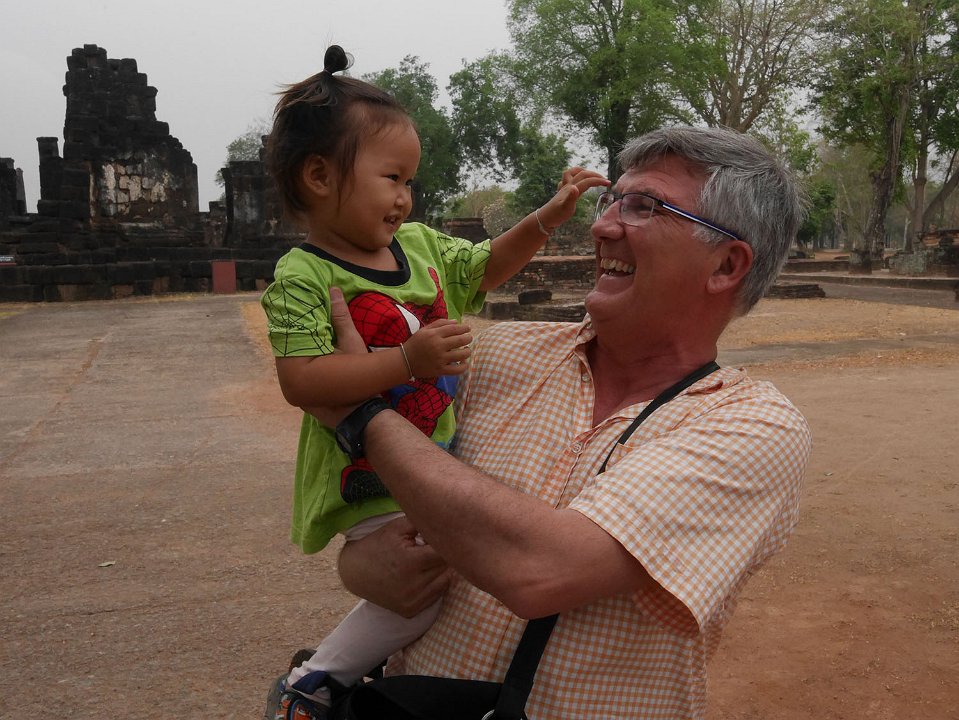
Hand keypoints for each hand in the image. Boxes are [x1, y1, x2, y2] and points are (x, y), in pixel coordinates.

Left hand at [301, 287, 369, 426]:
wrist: (363, 413)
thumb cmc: (357, 376)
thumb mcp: (351, 342)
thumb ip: (340, 317)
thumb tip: (333, 290)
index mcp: (293, 366)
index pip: (284, 342)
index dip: (291, 328)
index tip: (296, 316)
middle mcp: (289, 381)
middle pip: (288, 354)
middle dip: (296, 342)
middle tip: (305, 327)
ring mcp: (294, 394)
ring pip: (292, 368)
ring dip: (299, 355)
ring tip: (309, 343)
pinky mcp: (302, 402)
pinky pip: (297, 380)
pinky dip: (303, 369)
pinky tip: (312, 362)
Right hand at [338, 516, 452, 616]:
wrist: (354, 571)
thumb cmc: (378, 544)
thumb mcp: (398, 527)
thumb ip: (423, 522)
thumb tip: (448, 522)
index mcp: (411, 563)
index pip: (445, 553)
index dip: (446, 543)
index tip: (443, 536)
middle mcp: (412, 586)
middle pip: (447, 567)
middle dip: (445, 555)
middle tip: (434, 546)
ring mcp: (412, 602)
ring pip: (445, 582)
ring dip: (443, 570)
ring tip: (430, 559)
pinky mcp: (410, 612)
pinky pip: (436, 596)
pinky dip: (436, 584)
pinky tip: (426, 574)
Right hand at [403, 319, 472, 378]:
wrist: (404, 361)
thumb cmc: (415, 343)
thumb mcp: (425, 330)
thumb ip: (440, 323)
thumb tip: (456, 322)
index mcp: (434, 334)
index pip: (454, 329)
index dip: (464, 328)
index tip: (468, 328)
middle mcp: (438, 346)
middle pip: (460, 340)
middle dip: (468, 338)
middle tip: (469, 338)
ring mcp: (440, 359)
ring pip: (462, 355)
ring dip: (468, 351)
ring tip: (466, 349)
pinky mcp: (440, 370)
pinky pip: (457, 370)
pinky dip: (464, 366)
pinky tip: (464, 362)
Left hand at [537, 167, 609, 228]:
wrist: (544, 219)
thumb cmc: (556, 215)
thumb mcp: (565, 208)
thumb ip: (571, 198)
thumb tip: (576, 188)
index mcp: (571, 188)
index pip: (587, 181)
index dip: (598, 181)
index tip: (609, 183)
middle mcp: (568, 185)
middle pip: (582, 174)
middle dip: (594, 175)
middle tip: (604, 180)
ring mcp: (564, 188)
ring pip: (573, 172)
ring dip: (583, 171)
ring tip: (591, 175)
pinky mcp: (561, 192)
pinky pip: (567, 179)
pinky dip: (573, 177)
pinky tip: (576, 182)